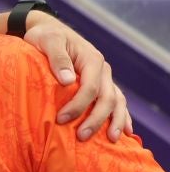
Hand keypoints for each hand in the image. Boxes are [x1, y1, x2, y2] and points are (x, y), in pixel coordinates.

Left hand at [24, 12, 130, 141]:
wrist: (49, 31)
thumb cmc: (46, 37)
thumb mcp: (48, 41)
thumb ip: (57, 58)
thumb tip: (67, 80)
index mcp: (92, 59)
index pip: (90, 87)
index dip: (78, 105)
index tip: (61, 119)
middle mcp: (102, 70)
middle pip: (107, 98)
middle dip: (96, 119)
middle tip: (81, 136)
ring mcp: (104, 78)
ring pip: (117, 101)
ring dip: (115, 121)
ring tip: (111, 140)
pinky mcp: (101, 84)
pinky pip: (117, 101)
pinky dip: (122, 116)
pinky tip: (124, 131)